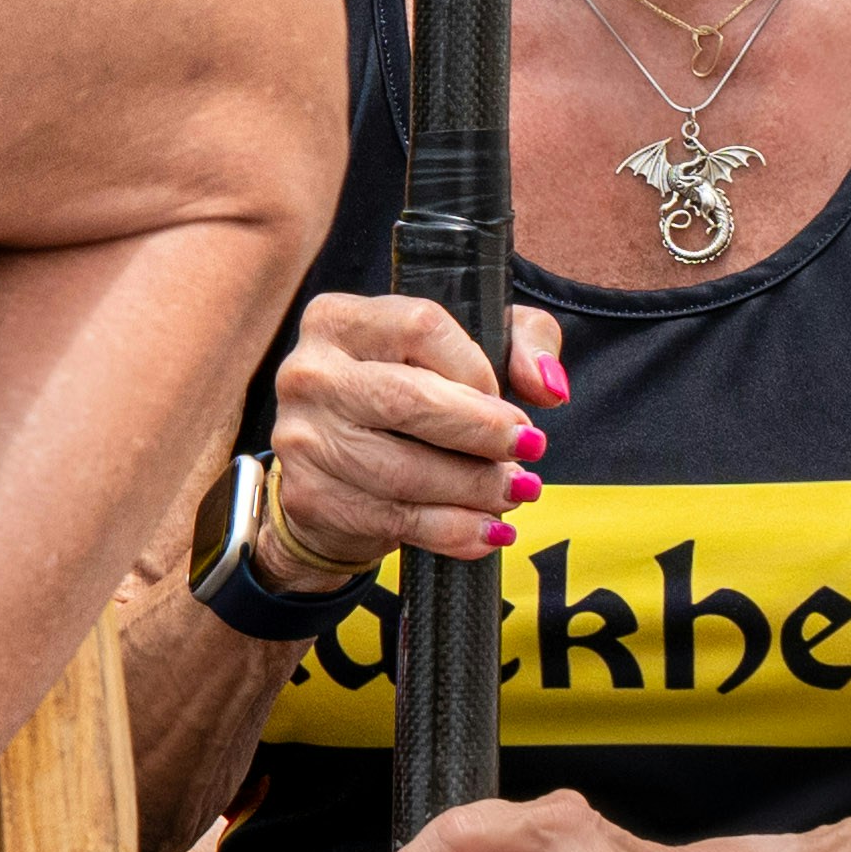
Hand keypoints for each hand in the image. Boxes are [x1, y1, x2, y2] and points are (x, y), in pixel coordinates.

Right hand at [261, 291, 564, 579]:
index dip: (477, 368)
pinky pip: (392, 519)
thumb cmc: (408, 395)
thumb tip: (547, 387)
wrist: (336, 471)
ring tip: (514, 494)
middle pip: (407, 399)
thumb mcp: (467, 351)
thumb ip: (520, 345)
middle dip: (481, 433)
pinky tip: (486, 532)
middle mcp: (309, 372)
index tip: (509, 403)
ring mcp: (303, 438)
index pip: (420, 327)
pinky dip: (451, 531)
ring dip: (473, 489)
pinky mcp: (310, 498)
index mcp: (339, 319)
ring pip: (401, 470)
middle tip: (530, 452)